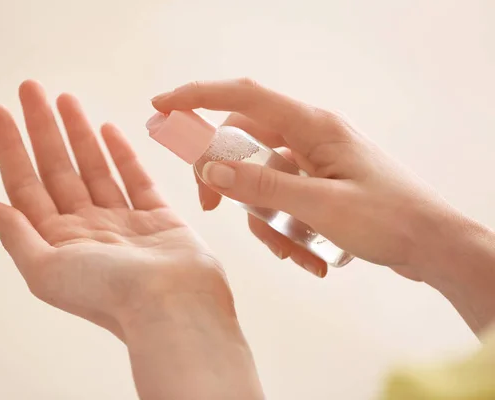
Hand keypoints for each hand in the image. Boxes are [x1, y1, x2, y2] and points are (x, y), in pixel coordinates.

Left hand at [0, 80, 231, 339]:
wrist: (173, 307)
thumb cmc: (108, 295)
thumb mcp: (46, 271)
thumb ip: (18, 236)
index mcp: (57, 244)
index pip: (25, 186)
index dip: (10, 148)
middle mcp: (87, 230)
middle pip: (57, 170)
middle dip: (42, 128)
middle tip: (30, 88)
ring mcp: (123, 222)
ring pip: (94, 168)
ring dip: (77, 133)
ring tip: (65, 98)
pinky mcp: (157, 217)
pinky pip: (134, 179)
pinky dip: (120, 154)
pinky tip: (106, 129)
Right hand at [152, 78, 472, 281]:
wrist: (435, 246)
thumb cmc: (390, 220)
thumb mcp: (319, 206)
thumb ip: (262, 186)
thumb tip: (212, 168)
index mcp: (313, 127)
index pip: (244, 98)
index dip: (198, 96)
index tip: (162, 106)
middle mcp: (310, 138)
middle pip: (244, 142)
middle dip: (227, 178)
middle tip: (211, 207)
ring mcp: (315, 163)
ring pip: (262, 180)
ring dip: (266, 219)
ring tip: (291, 252)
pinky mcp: (319, 186)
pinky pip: (283, 199)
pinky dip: (284, 228)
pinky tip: (306, 256)